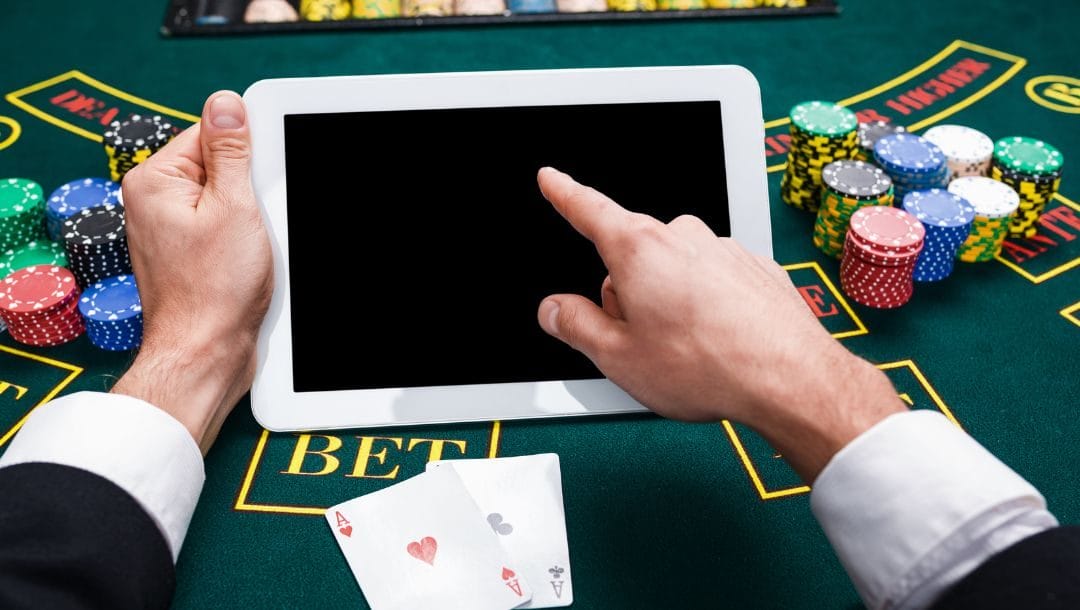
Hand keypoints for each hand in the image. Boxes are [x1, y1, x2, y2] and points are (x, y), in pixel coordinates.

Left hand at [111, 91, 272, 454]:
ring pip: (227, 203)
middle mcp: (155, 204)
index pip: (210, 136)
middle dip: (249, 192)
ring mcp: (171, 232)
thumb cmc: (214, 291)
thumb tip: (225, 104)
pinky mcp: (189, 256)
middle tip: (255, 223)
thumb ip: (229, 152)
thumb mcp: (234, 207)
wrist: (206, 353)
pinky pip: (225, 231)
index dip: (246, 157)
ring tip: (250, 250)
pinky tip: (249, 263)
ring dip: (251, 220)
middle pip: (220, 170)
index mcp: (155, 182)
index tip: (259, 183)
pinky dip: (245, 242)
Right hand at [535, 167, 903, 480]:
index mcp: (638, 250)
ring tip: (688, 351)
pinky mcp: (752, 267)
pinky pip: (710, 280)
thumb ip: (575, 326)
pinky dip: (706, 306)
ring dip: (667, 302)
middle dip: (627, 295)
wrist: (791, 378)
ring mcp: (721, 249)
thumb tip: (554, 310)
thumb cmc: (707, 367)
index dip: (564, 194)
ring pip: (671, 270)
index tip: (551, 178)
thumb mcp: (618, 358)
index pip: (589, 210)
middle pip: (631, 257)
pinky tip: (718, 342)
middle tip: (644, 345)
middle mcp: (681, 237)